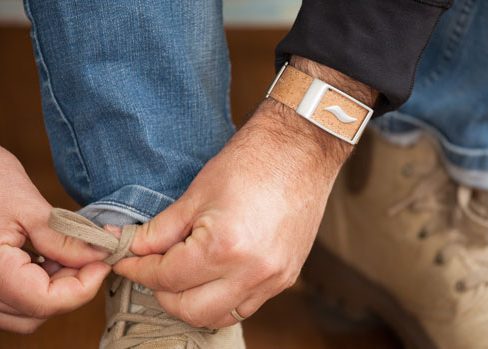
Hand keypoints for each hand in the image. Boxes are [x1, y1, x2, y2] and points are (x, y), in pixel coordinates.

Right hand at [0, 148, 109, 332]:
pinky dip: (37, 287)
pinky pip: (14, 303)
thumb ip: (63, 239)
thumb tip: (99, 256)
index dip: (83, 287)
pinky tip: (48, 259)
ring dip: (55, 290)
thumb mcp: (27, 206)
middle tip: (90, 255)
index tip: (103, 261)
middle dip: (71, 287)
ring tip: (67, 255)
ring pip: (26, 314)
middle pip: (37, 312)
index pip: (45, 302)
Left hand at [114, 57, 376, 328]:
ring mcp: (273, 279)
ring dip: (192, 303)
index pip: (167, 277)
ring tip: (181, 276)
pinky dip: (222, 300)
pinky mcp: (286, 278)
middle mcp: (251, 273)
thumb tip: (133, 248)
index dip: (138, 269)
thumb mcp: (198, 193)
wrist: (302, 151)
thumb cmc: (253, 161)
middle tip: (152, 269)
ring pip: (219, 317)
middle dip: (162, 293)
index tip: (126, 261)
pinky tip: (212, 277)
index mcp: (224, 248)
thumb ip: (161, 230)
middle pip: (190, 310)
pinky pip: (246, 306)